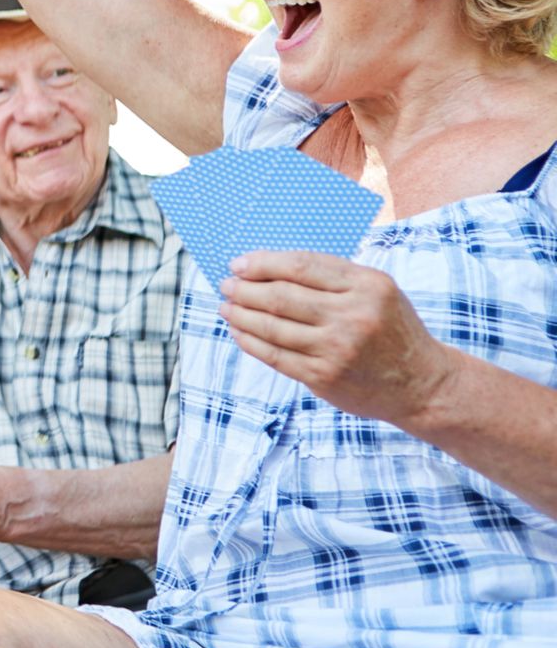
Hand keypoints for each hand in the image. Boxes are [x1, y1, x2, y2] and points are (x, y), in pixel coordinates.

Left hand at [220, 251, 459, 426]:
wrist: (422, 384)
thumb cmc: (391, 329)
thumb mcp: (378, 291)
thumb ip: (333, 277)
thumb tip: (270, 265)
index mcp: (367, 286)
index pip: (302, 266)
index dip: (264, 263)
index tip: (239, 263)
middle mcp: (353, 316)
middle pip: (281, 296)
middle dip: (245, 288)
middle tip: (227, 285)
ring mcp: (338, 349)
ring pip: (273, 326)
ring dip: (241, 314)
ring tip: (226, 307)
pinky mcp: (325, 377)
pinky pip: (276, 356)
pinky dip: (251, 341)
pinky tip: (239, 332)